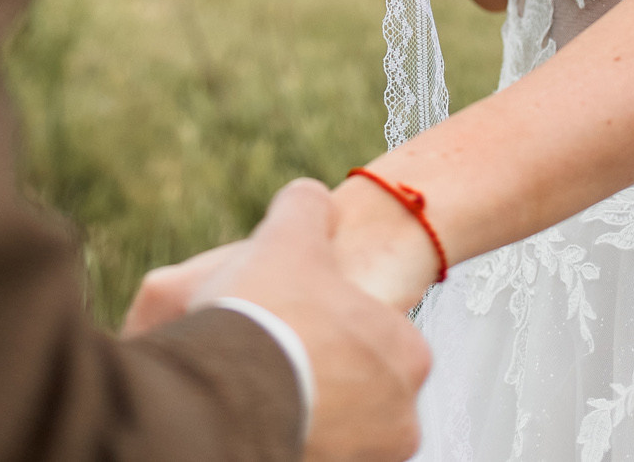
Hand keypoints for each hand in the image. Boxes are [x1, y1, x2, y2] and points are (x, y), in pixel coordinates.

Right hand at [128, 179, 430, 461]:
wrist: (227, 398)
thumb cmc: (268, 315)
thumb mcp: (287, 239)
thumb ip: (305, 210)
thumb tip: (311, 198)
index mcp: (406, 353)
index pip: (375, 335)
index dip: (325, 323)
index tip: (289, 321)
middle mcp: (401, 416)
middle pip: (355, 389)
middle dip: (317, 376)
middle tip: (268, 362)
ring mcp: (371, 458)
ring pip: (338, 429)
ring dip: (305, 413)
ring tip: (256, 396)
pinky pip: (317, 452)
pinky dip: (292, 441)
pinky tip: (253, 426)